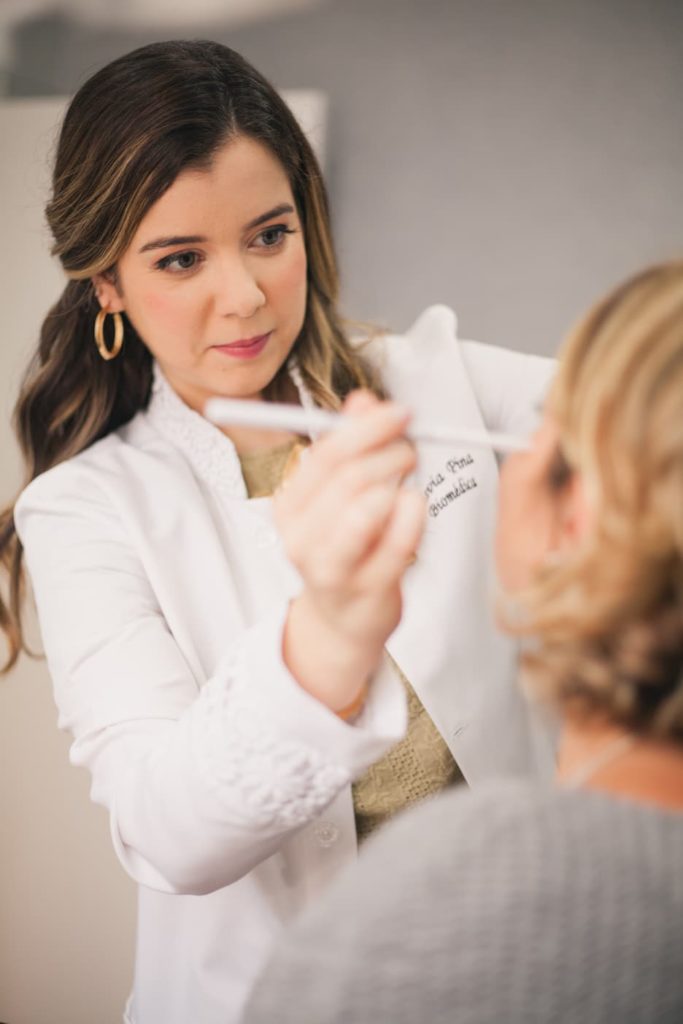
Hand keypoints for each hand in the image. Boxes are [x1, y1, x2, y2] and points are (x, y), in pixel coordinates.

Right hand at [274, 391, 425, 711]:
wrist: (344, 618)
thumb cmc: (348, 546)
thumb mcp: (341, 494)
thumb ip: (350, 445)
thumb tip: (362, 400)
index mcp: (289, 505)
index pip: (325, 453)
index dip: (367, 427)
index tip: (401, 412)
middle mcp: (299, 537)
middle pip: (349, 477)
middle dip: (391, 452)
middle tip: (412, 450)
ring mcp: (330, 568)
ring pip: (370, 505)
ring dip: (400, 482)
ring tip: (409, 483)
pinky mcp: (365, 590)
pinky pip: (398, 542)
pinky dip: (414, 516)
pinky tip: (415, 509)